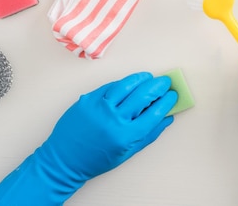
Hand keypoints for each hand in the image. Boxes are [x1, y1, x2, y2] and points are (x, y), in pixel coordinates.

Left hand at [0, 73, 176, 205]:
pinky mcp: (87, 99)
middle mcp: (113, 119)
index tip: (172, 95)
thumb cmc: (96, 160)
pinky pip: (108, 86)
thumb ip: (149, 135)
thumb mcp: (127, 153)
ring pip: (126, 85)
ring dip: (140, 79)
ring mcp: (99, 107)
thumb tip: (166, 118)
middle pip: (143, 95)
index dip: (167, 102)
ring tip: (149, 77)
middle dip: (158, 86)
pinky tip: (129, 83)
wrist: (64, 160)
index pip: (154, 113)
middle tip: (165, 82)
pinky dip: (122, 83)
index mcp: (126, 135)